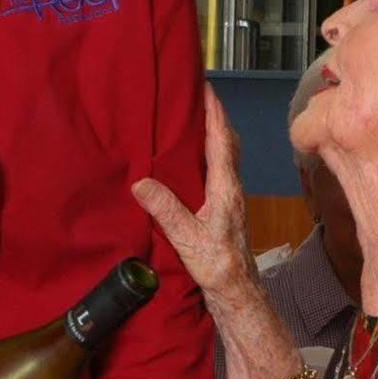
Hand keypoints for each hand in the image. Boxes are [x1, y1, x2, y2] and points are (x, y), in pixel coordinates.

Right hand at [131, 81, 259, 307]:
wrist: (237, 292)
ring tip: (192, 118)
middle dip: (214, 115)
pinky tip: (191, 158)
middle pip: (226, 141)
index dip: (214, 111)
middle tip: (196, 95)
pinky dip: (208, 152)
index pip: (221, 140)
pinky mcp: (224, 207)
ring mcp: (229, 197)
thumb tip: (140, 182)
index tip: (205, 87)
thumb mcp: (188, 238)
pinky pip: (218, 169)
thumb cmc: (217, 266)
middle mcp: (231, 187)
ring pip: (224, 154)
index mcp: (225, 187)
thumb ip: (166, 210)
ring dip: (212, 133)